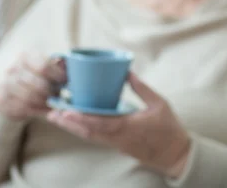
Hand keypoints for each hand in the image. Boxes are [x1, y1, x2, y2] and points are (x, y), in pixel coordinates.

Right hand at [0, 51, 66, 120]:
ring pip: (30, 98)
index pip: (44, 66)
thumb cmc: (35, 75)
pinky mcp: (2, 100)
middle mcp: (13, 69)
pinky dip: (37, 110)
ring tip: (52, 102)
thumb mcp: (45, 66)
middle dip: (52, 91)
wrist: (10, 88)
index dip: (58, 76)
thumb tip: (74, 67)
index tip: (66, 81)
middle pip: (38, 84)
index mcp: (26, 56)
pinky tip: (44, 109)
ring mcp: (5, 85)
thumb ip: (58, 66)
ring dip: (45, 102)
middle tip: (60, 94)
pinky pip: (23, 109)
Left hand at [46, 72, 190, 178]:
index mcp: (128, 126)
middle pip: (88, 132)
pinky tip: (76, 123)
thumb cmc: (169, 128)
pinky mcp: (119, 146)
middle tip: (52, 114)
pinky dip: (84, 130)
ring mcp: (117, 144)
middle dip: (69, 123)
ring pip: (90, 136)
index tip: (66, 111)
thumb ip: (142, 89)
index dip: (81, 118)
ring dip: (73, 128)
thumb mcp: (160, 104)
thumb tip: (128, 73)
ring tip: (58, 118)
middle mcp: (118, 138)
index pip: (99, 123)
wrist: (175, 154)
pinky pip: (97, 138)